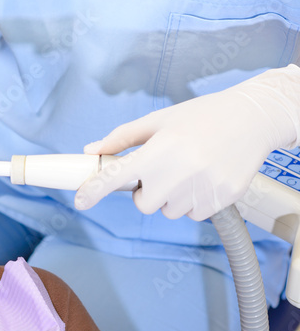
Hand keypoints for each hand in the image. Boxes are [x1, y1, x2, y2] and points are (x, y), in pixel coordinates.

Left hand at [76, 65, 299, 220]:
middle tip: (160, 170)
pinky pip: (195, 213)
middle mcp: (178, 173)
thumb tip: (92, 150)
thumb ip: (123, 138)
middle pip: (144, 204)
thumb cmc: (201, 117)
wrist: (250, 119)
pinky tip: (205, 177)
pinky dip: (194, 201)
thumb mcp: (158, 120)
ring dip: (172, 197)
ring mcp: (202, 189)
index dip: (94, 190)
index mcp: (157, 151)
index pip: (116, 176)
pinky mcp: (223, 199)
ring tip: (188, 169)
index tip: (80, 201)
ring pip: (170, 211)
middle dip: (146, 191)